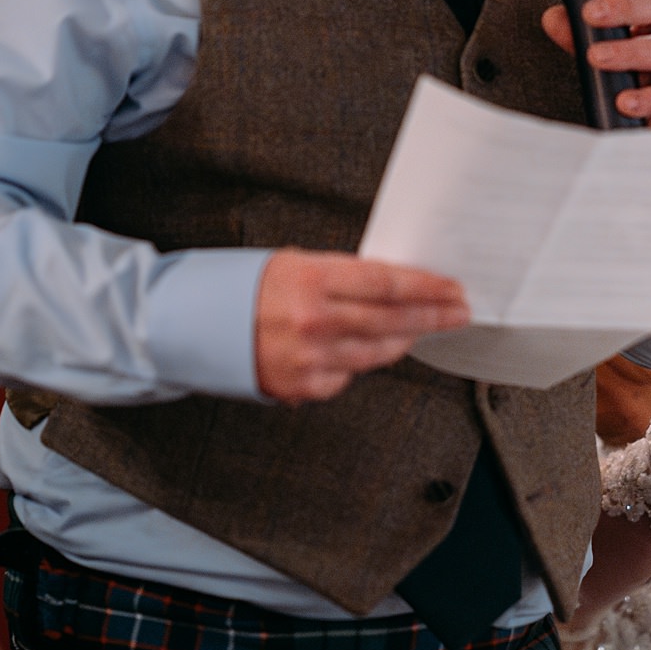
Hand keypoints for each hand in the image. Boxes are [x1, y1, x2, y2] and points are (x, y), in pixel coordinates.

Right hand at [252, 249, 468, 402]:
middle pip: (392, 320)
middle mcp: (314, 321)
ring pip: (378, 352)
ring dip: (406, 339)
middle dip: (434, 315)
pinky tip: (364, 350)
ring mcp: (309, 358)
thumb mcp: (293, 263)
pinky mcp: (302, 386)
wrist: (190, 325)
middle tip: (460, 312)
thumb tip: (390, 285)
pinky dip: (359, 362)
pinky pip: (347, 375)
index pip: (387, 284)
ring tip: (425, 328)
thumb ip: (341, 276)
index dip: (427, 287)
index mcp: (312, 280)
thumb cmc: (243, 287)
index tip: (452, 288)